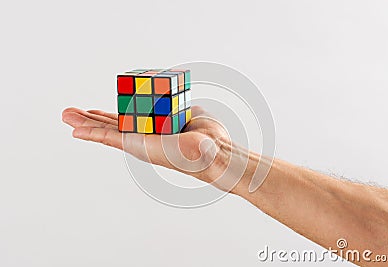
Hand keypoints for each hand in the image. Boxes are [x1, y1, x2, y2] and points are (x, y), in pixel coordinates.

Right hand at [62, 106, 241, 190]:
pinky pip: (109, 137)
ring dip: (84, 124)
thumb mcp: (188, 111)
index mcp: (153, 129)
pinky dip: (90, 132)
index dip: (111, 115)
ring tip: (66, 116)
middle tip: (71, 114)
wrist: (212, 149)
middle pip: (111, 126)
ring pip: (105, 131)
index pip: (127, 120)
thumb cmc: (207, 134)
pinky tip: (75, 129)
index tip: (97, 111)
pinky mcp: (137, 144)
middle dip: (91, 120)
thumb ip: (177, 107)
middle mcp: (143, 137)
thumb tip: (177, 101)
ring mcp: (138, 141)